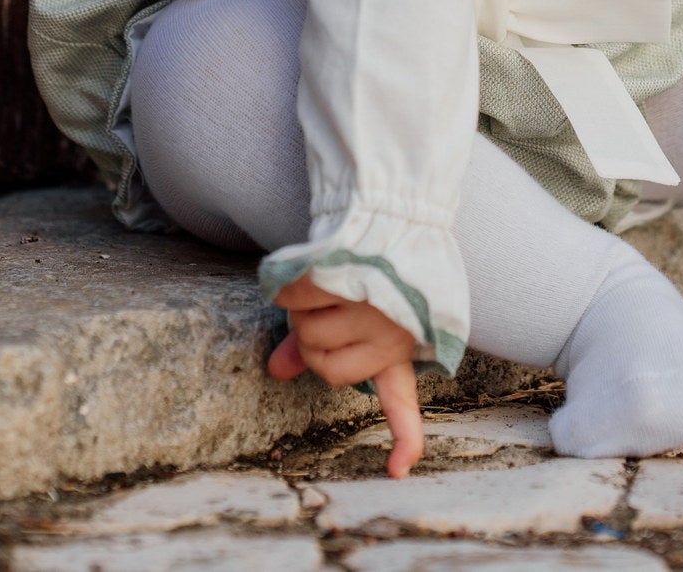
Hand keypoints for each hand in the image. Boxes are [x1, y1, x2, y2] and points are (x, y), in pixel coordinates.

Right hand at [267, 274, 423, 476]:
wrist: (390, 210)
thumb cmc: (370, 265)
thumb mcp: (356, 310)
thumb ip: (320, 343)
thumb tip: (277, 370)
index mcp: (401, 343)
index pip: (402, 398)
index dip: (405, 436)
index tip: (399, 472)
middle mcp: (394, 329)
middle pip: (323, 364)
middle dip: (313, 338)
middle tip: (327, 307)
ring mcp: (375, 304)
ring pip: (308, 330)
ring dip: (306, 305)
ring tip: (332, 280)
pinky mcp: (352, 274)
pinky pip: (296, 295)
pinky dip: (293, 284)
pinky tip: (314, 267)